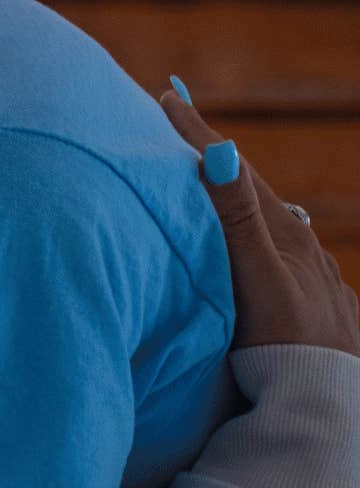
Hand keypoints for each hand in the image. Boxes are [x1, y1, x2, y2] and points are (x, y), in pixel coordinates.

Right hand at [161, 86, 359, 355]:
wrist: (329, 401)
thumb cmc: (285, 344)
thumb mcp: (257, 278)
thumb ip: (237, 218)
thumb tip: (222, 153)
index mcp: (282, 231)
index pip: (233, 169)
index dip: (197, 132)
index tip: (166, 96)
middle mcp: (300, 244)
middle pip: (251, 188)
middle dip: (214, 155)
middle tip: (177, 124)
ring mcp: (309, 272)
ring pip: (265, 218)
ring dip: (232, 192)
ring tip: (206, 177)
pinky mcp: (313, 298)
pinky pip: (276, 247)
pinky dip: (250, 228)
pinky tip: (249, 241)